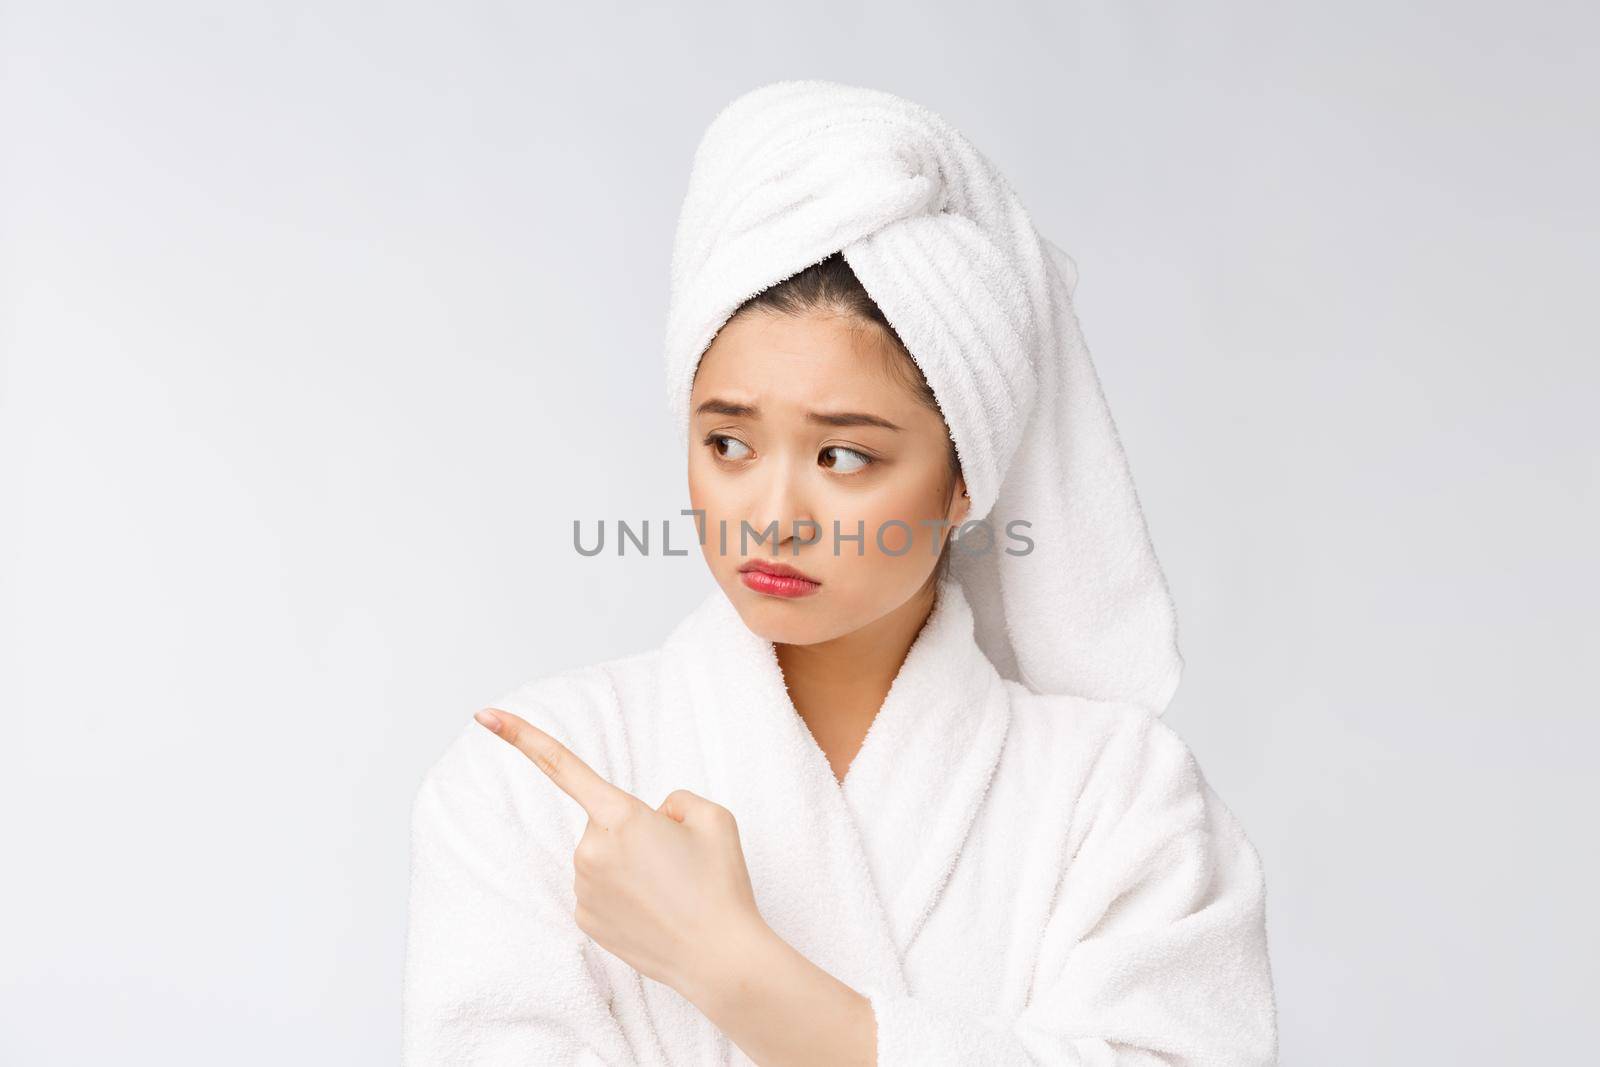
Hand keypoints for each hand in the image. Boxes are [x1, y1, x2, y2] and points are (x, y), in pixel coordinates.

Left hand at [472, 706, 769, 998]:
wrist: (719, 958)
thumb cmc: (720, 884)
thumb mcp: (714, 817)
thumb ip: (676, 801)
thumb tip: (650, 817)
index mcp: (621, 816)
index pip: (563, 766)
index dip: (520, 736)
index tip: (484, 715)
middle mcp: (590, 850)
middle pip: (606, 821)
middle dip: (635, 832)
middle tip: (676, 863)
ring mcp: (583, 888)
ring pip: (603, 857)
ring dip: (630, 866)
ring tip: (669, 891)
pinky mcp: (583, 919)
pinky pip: (599, 889)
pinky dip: (623, 895)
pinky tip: (652, 912)